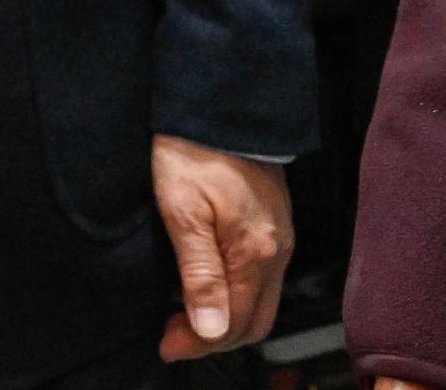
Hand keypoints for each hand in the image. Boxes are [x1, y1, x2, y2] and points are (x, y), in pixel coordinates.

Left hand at [150, 136, 290, 358]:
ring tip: (181, 309)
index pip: (235, 324)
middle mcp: (278, 249)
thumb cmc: (194, 150)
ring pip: (259, 299)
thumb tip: (210, 329)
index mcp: (257, 252)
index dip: (199, 343)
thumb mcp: (183, 212)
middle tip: (172, 333)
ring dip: (223, 314)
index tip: (166, 344)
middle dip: (214, 337)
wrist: (218, 102)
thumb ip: (199, 274)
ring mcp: (279, 235)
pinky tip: (203, 278)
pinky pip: (261, 274)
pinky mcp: (274, 221)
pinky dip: (234, 289)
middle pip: (255, 321)